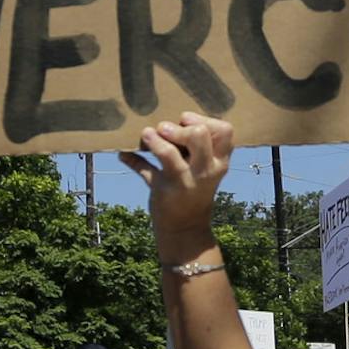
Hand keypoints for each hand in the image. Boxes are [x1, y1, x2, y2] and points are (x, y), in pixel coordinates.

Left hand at [119, 113, 234, 246]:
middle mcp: (206, 170)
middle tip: (164, 129)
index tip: (186, 121)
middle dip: (178, 127)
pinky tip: (123, 155)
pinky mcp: (164, 191)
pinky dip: (131, 159)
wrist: (186, 229)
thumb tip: (166, 119)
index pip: (225, 130)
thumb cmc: (194, 191)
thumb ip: (193, 147)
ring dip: (154, 140)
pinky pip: (145, 170)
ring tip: (146, 135)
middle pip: (198, 134)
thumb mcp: (204, 170)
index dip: (204, 119)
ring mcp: (185, 181)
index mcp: (219, 161)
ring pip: (168, 153)